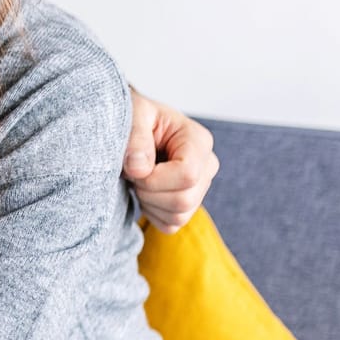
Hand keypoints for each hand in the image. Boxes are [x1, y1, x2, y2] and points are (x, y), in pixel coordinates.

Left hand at [124, 88, 218, 232]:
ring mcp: (201, 188)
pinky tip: (145, 192)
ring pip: (179, 215)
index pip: (188, 174)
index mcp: (199, 140)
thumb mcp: (133, 114)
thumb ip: (136, 136)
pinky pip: (171, 225)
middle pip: (184, 200)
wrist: (132, 130)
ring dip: (149, 203)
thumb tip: (140, 168)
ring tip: (139, 181)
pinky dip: (152, 213)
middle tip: (133, 175)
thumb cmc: (136, 119)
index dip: (155, 178)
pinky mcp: (188, 205)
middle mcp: (207, 166)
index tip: (134, 167)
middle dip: (149, 192)